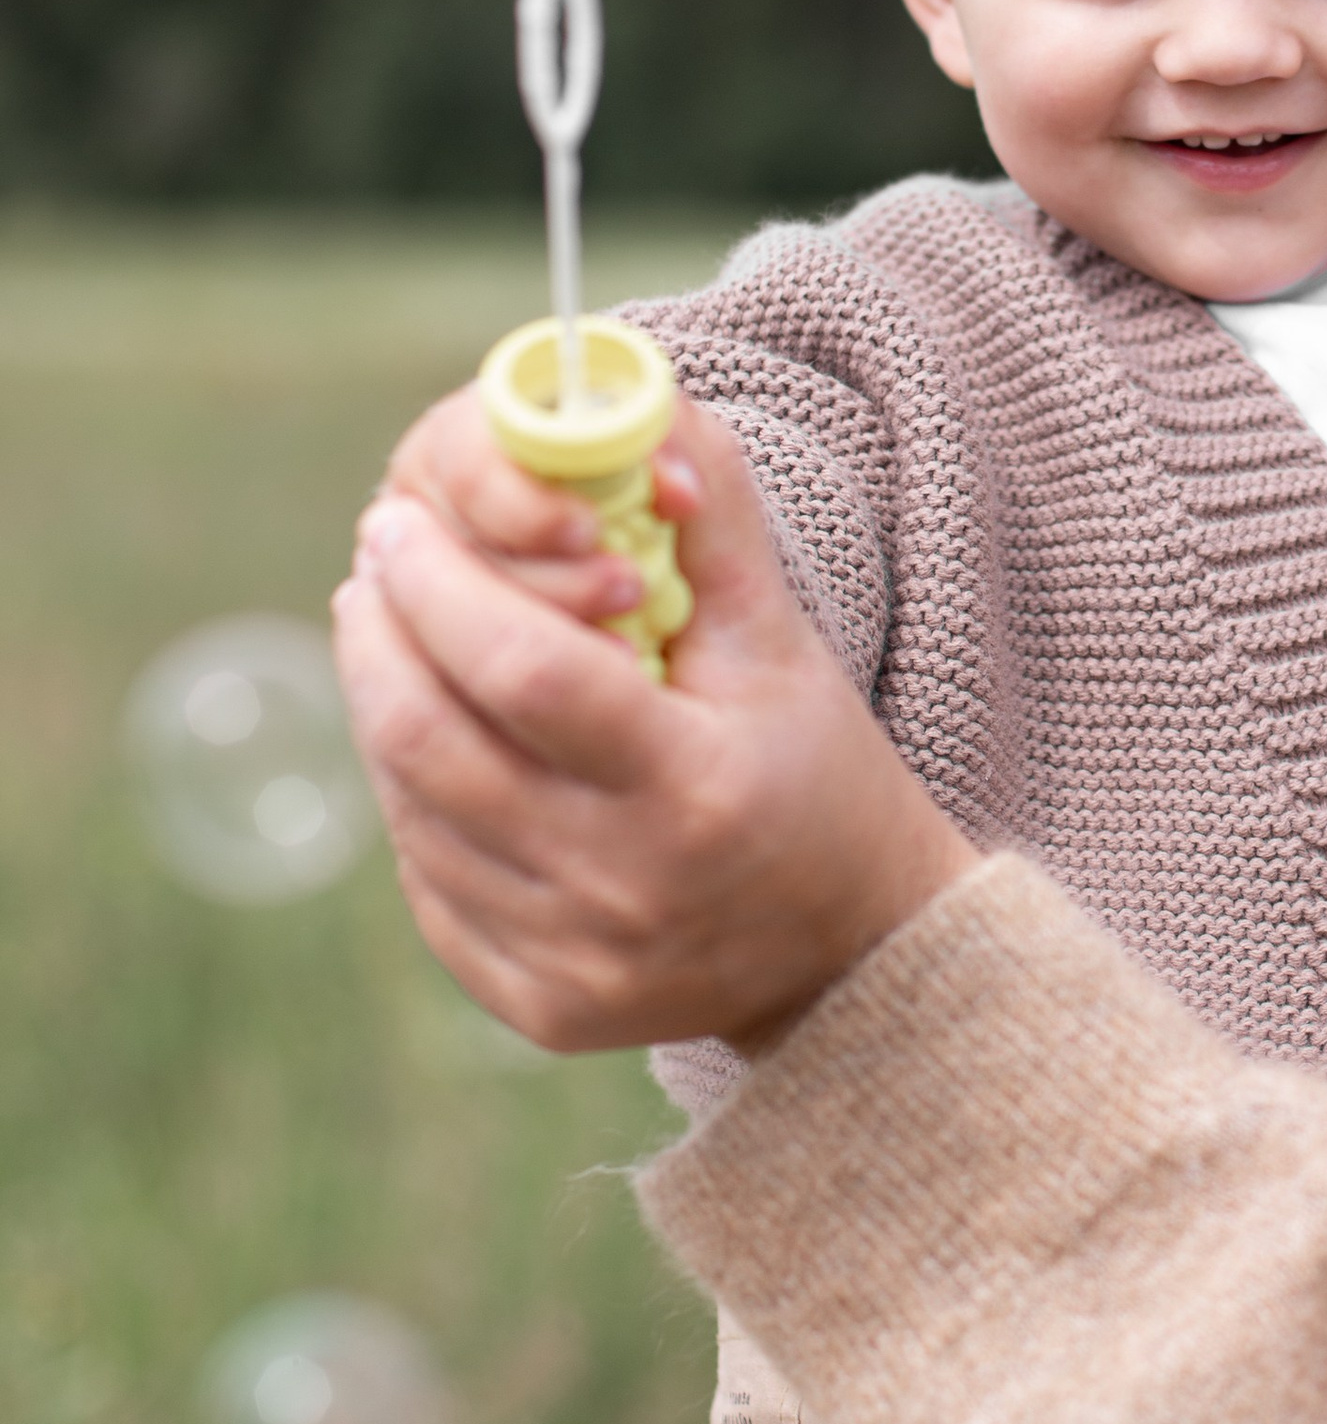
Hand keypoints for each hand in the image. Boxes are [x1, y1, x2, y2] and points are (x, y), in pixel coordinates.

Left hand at [333, 387, 977, 1054]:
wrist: (855, 947)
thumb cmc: (815, 768)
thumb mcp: (782, 640)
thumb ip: (712, 519)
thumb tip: (642, 415)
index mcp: (696, 785)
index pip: (524, 671)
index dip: (443, 587)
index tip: (397, 525)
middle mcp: (624, 886)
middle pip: (437, 743)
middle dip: (382, 637)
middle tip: (374, 570)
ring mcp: (574, 961)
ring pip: (416, 813)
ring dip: (386, 710)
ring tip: (396, 640)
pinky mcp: (539, 1007)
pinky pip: (432, 886)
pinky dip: (419, 801)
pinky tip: (442, 746)